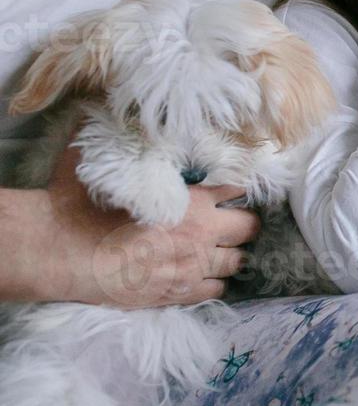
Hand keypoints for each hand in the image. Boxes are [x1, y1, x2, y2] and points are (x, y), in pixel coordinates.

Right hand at [46, 144, 259, 306]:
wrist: (62, 252)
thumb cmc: (81, 205)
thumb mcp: (105, 161)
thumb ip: (125, 141)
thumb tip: (119, 113)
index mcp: (192, 200)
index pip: (237, 189)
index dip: (237, 187)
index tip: (233, 188)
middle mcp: (201, 233)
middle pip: (248, 227)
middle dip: (243, 223)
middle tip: (231, 221)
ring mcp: (192, 266)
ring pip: (236, 262)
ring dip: (231, 253)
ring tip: (220, 249)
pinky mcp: (178, 293)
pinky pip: (215, 289)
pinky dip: (214, 281)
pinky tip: (203, 274)